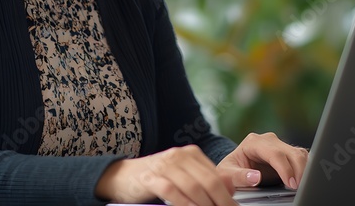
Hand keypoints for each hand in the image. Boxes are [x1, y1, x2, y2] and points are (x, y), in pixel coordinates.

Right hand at [95, 145, 238, 205]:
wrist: (122, 176)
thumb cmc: (157, 178)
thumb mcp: (185, 176)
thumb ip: (206, 179)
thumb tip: (232, 186)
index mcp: (191, 153)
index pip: (217, 175)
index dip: (228, 195)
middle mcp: (179, 155)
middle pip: (209, 181)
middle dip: (221, 202)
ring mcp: (164, 165)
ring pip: (193, 187)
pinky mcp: (150, 177)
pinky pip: (172, 192)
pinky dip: (184, 204)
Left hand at [217, 132, 308, 189]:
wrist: (233, 168)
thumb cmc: (229, 170)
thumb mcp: (226, 173)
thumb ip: (239, 176)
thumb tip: (255, 177)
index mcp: (253, 142)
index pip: (275, 153)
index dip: (285, 168)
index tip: (291, 184)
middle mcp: (269, 140)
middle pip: (291, 152)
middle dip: (299, 170)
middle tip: (300, 188)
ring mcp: (280, 145)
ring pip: (300, 154)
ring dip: (305, 169)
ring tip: (303, 186)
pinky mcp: (287, 154)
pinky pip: (302, 158)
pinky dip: (307, 169)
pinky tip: (305, 181)